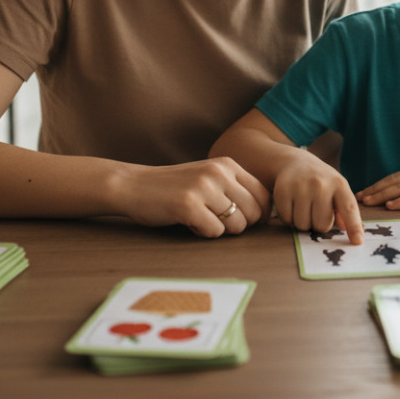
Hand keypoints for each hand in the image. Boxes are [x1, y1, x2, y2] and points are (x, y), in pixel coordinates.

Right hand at [117, 157, 270, 237]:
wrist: (133, 185)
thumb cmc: (173, 187)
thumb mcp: (208, 178)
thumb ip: (234, 188)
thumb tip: (266, 214)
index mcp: (227, 165)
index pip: (263, 195)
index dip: (257, 214)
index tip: (239, 219)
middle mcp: (219, 173)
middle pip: (254, 213)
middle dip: (239, 225)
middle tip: (217, 222)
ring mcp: (204, 188)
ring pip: (237, 225)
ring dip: (220, 230)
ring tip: (201, 219)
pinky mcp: (188, 205)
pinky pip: (215, 232)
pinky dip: (203, 233)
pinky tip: (189, 223)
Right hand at [272, 153, 363, 243]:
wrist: (295, 163)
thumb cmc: (321, 181)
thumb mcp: (337, 189)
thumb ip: (345, 209)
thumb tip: (348, 230)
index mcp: (339, 184)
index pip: (349, 209)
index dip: (354, 227)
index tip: (358, 242)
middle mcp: (321, 184)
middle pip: (321, 225)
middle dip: (318, 223)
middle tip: (315, 210)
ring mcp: (301, 186)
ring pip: (302, 225)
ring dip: (302, 221)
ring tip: (303, 206)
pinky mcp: (283, 190)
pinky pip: (287, 219)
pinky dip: (288, 217)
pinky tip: (291, 203)